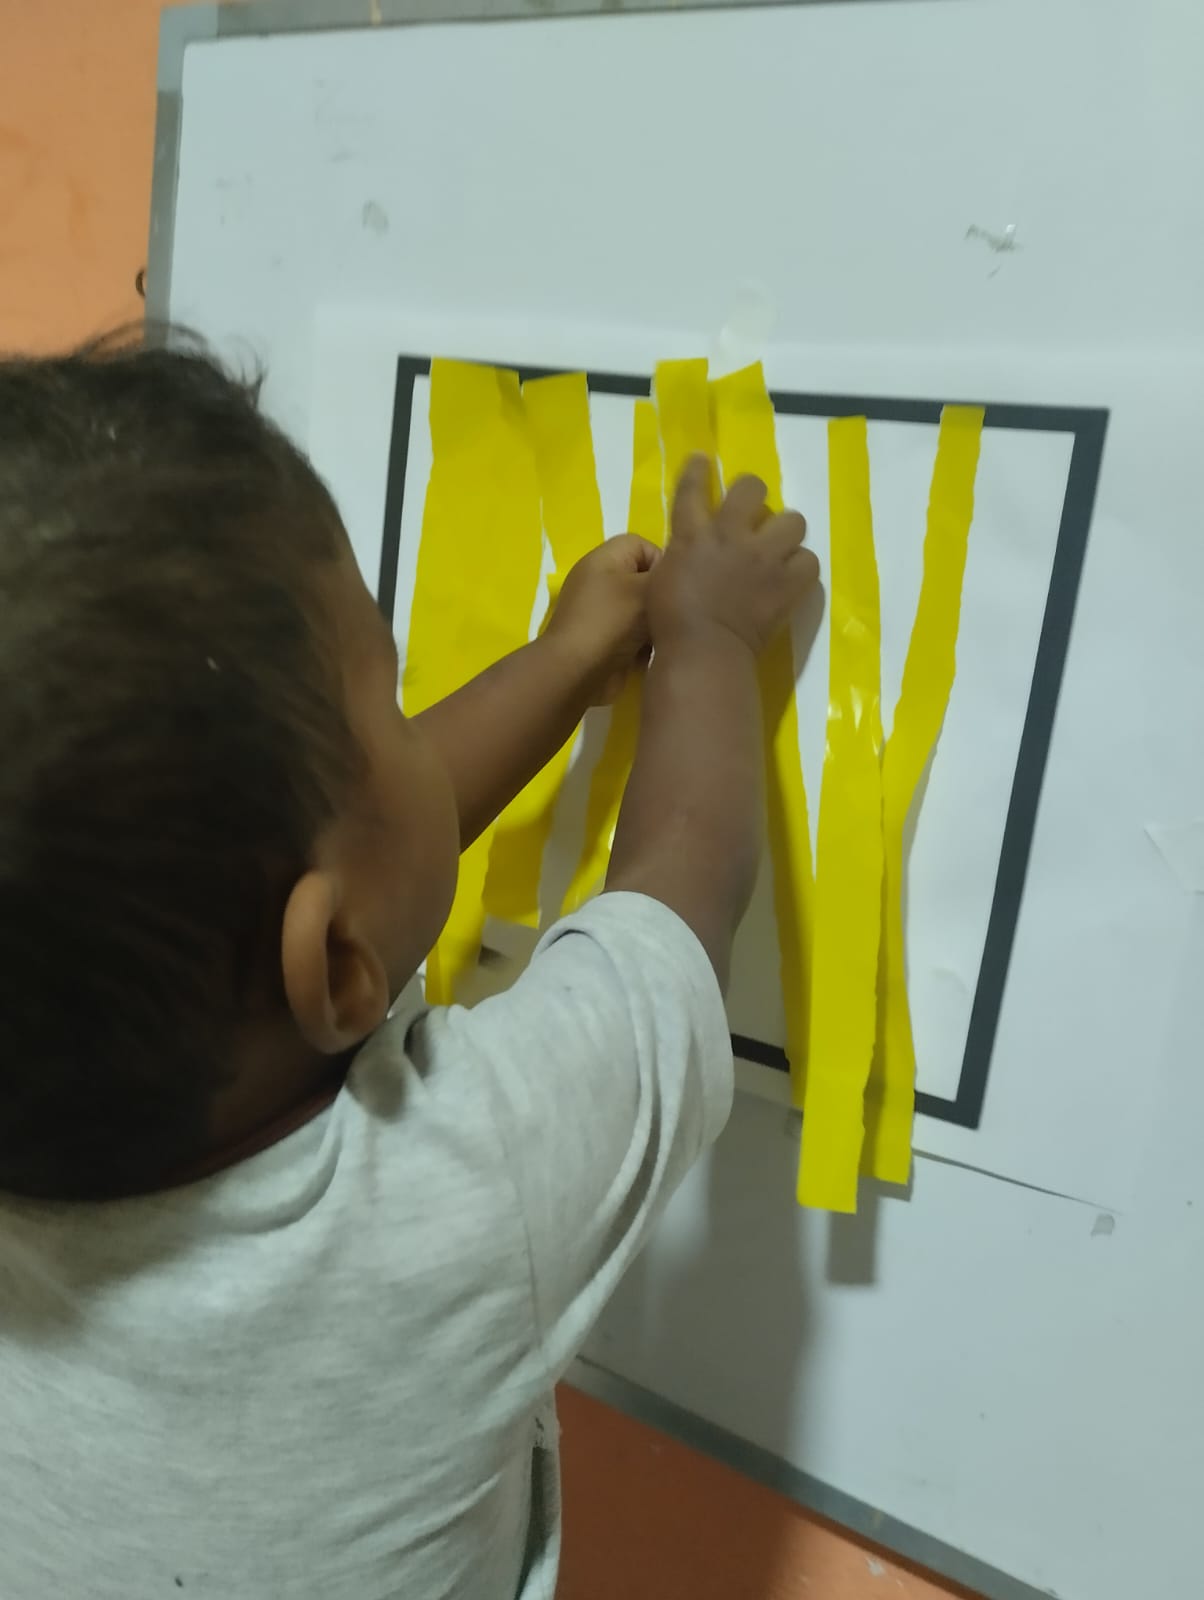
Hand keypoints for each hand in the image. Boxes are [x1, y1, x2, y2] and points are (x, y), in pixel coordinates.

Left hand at [544, 534, 659, 703]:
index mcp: (605, 558)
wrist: (576, 673)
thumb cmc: (611, 622)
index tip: (672, 587)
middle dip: (660, 598)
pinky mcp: (602, 640)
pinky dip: (643, 644)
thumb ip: (667, 576)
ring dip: (654, 624)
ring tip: (662, 637)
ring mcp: (600, 612)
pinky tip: (650, 655)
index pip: (644, 545)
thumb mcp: (646, 589)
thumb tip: (679, 575)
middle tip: (671, 614)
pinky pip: (633, 635)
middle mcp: (600, 581)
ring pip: (642, 610)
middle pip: (644, 580)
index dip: (663, 562)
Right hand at [648, 455, 818, 656]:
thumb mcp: (662, 578)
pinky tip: (792, 577)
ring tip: (780, 548)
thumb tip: (693, 550)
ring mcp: (764, 557)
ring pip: (793, 520)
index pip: (693, 488)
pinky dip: (801, 568)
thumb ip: (681, 555)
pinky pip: (809, 561)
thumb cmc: (670, 622)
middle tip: (754, 513)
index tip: (703, 461)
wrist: (703, 650)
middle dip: (754, 495)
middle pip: (752, 488)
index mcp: (692, 535)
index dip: (698, 470)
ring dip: (786, 532)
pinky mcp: (787, 583)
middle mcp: (731, 535)